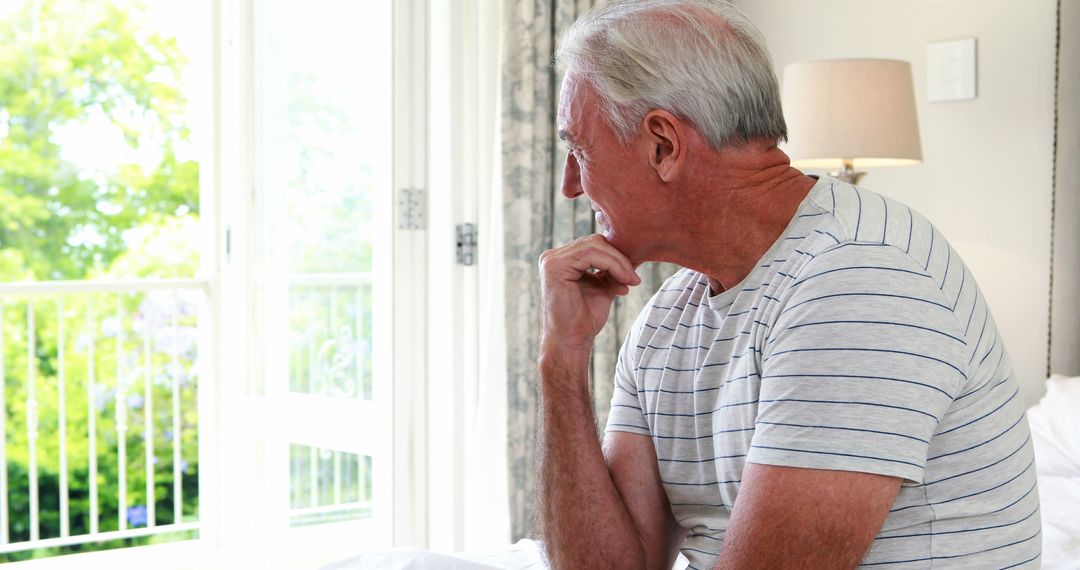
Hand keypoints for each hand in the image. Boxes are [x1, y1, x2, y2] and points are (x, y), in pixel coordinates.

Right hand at [538, 234, 640, 362]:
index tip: (633, 276)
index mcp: (562, 259)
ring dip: (618, 263)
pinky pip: (590, 254)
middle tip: (634, 279)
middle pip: (596, 242)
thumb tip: (632, 252)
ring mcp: (551, 260)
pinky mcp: (555, 266)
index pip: (595, 244)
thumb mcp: (603, 286)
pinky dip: (612, 265)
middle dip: (620, 258)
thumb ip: (610, 269)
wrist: (572, 341)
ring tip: (630, 281)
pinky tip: (622, 283)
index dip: (617, 256)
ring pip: (595, 245)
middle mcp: (553, 256)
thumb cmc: (585, 319)